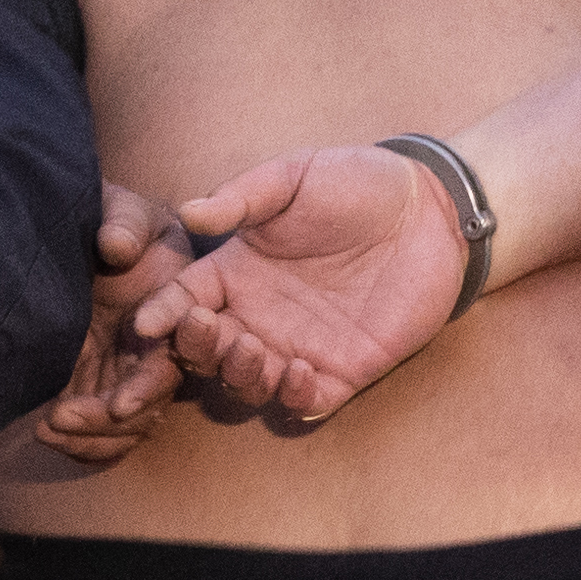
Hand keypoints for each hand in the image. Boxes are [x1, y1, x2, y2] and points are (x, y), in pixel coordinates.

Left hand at [38, 185, 199, 462]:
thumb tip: (116, 245)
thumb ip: (124, 222)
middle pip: (145, 409)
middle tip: (58, 417)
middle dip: (106, 423)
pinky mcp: (96, 385)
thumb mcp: (123, 209)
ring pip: (122, 430)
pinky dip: (77, 442)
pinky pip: (98, 432)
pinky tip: (41, 432)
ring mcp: (125, 373)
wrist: (79, 233)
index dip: (146, 388)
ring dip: (88, 439)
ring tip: (45, 429)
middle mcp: (155, 353)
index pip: (169, 363)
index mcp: (174, 318)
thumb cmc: (112, 218)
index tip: (117, 403)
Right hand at [131, 143, 472, 423]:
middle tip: (207, 329)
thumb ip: (242, 198)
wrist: (431, 209)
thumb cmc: (358, 183)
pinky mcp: (344, 370)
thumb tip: (188, 212)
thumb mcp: (294, 178)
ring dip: (240, 375)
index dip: (162, 314)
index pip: (183, 301)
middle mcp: (259, 315)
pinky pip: (307, 401)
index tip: (148, 323)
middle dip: (197, 348)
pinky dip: (295, 396)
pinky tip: (297, 372)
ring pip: (249, 383)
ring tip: (251, 349)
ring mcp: (299, 346)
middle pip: (207, 351)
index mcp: (237, 272)